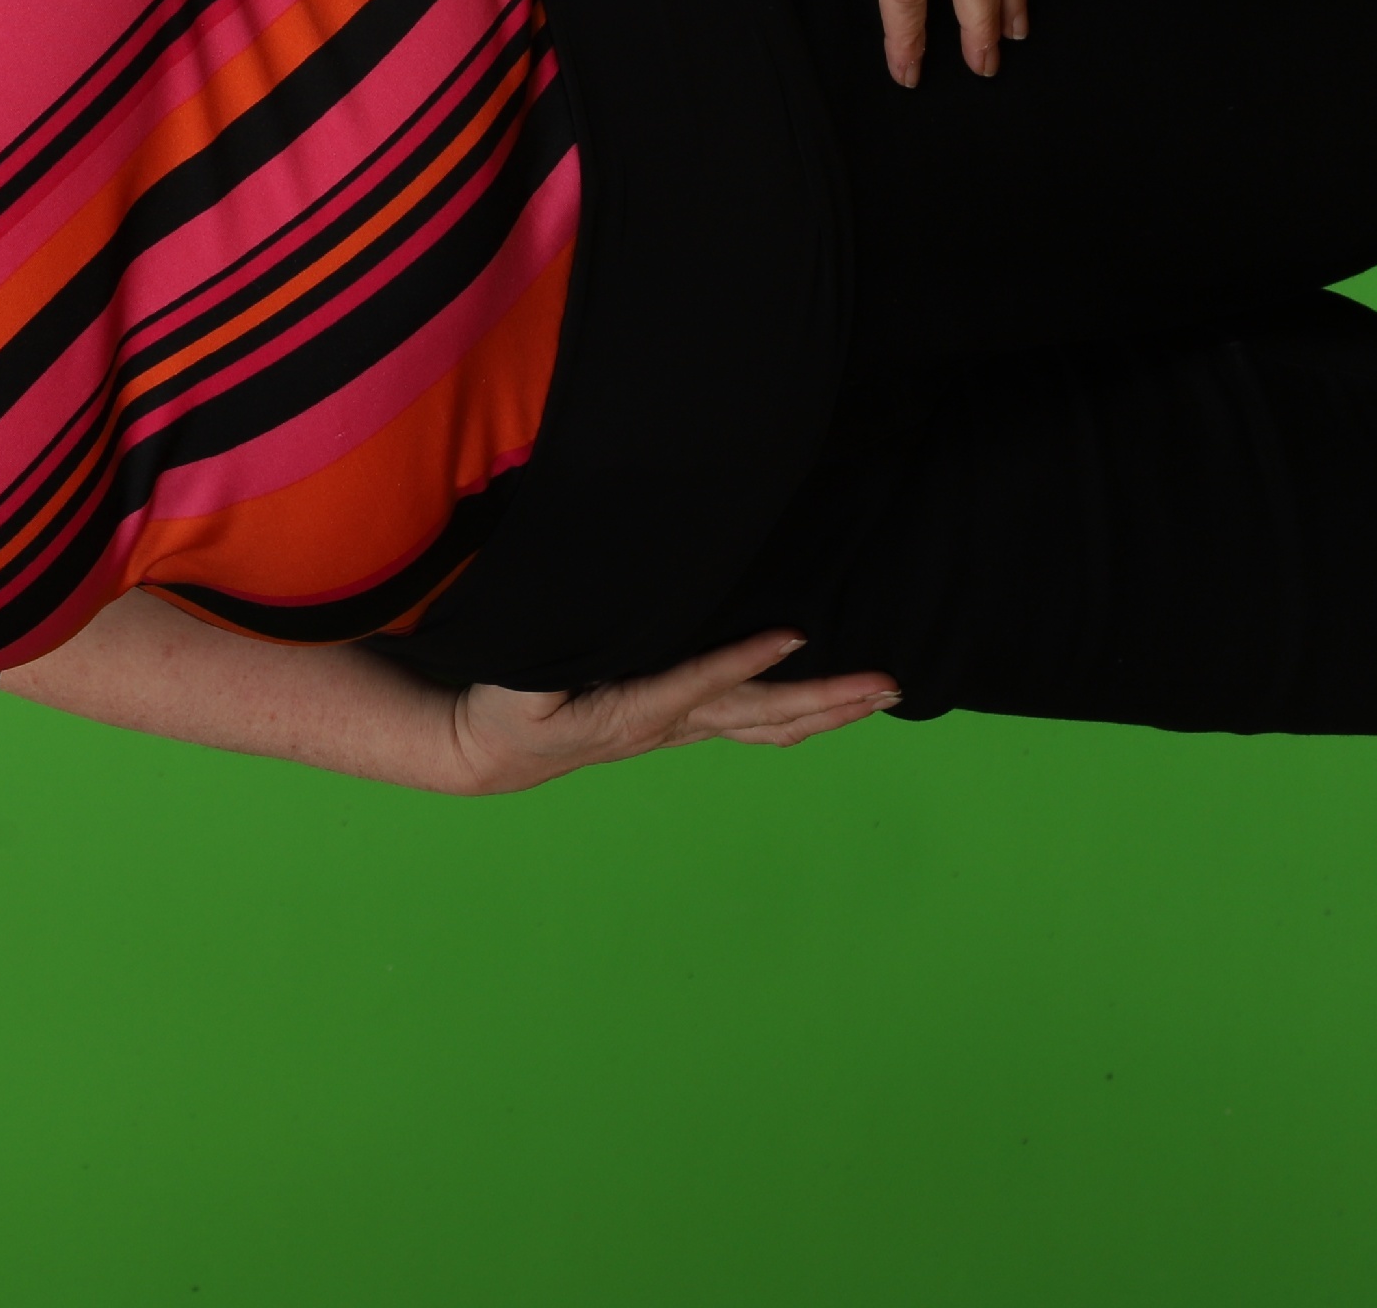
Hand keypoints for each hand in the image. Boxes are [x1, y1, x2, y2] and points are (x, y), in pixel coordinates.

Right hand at [444, 630, 898, 794]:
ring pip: (766, 725)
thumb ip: (551, 662)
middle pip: (759, 714)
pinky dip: (796, 718)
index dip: (744, 662)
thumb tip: (591, 624)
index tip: (792, 635)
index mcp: (630, 711)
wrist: (492, 752)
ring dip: (827, 711)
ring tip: (881, 694)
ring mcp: (679, 730)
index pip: (698, 683)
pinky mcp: (677, 724)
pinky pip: (750, 723)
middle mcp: (669, 725)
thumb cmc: (505, 707)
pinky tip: (827, 713)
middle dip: (825, 699)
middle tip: (885, 683)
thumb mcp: (517, 683)